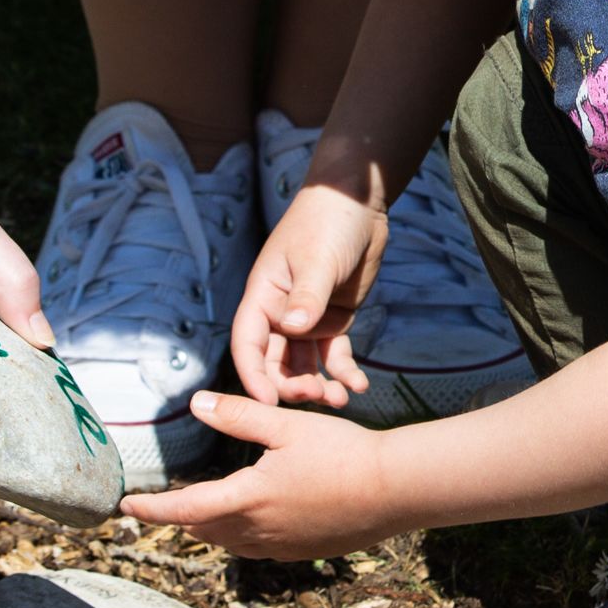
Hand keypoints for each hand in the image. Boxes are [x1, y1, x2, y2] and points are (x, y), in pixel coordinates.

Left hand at [124, 392, 398, 558]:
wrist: (394, 491)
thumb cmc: (342, 453)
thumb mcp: (286, 426)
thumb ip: (238, 415)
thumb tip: (196, 403)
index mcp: (248, 499)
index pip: (184, 509)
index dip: (151, 509)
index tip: (125, 508)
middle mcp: (258, 531)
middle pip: (204, 530)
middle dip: (181, 518)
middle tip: (163, 504)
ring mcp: (281, 547)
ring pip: (230, 543)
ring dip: (210, 528)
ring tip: (200, 512)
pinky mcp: (302, 552)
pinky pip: (258, 549)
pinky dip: (241, 535)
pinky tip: (251, 521)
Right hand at [233, 185, 384, 408]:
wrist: (357, 203)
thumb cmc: (327, 222)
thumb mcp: (317, 259)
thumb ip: (307, 296)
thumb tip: (293, 329)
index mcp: (263, 296)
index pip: (248, 343)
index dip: (253, 375)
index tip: (267, 403)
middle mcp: (280, 313)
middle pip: (275, 361)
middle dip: (290, 385)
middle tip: (316, 397)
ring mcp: (308, 319)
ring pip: (305, 364)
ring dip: (318, 384)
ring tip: (340, 399)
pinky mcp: (335, 319)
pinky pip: (335, 354)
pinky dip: (344, 372)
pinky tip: (359, 385)